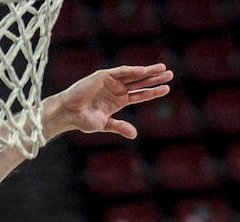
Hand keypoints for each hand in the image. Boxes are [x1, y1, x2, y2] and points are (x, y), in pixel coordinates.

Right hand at [46, 64, 172, 140]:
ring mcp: (111, 81)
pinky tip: (144, 71)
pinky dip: (132, 71)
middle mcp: (117, 89)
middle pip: (140, 82)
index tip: (166, 89)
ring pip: (133, 75)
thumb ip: (119, 127)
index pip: (139, 94)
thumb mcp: (104, 125)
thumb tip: (135, 135)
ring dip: (148, 72)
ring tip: (162, 68)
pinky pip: (121, 72)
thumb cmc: (83, 120)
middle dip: (155, 78)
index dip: (153, 92)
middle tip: (170, 75)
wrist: (68, 113)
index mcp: (118, 101)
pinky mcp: (103, 75)